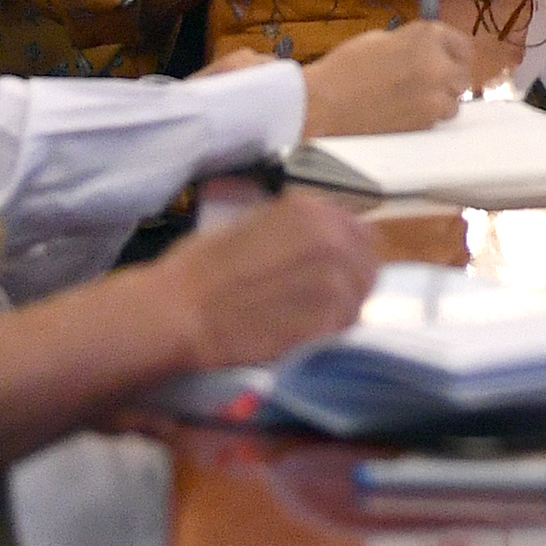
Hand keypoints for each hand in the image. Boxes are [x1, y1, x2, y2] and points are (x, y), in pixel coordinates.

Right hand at [142, 194, 382, 369]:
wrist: (178, 311)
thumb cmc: (200, 268)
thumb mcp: (253, 225)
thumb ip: (295, 230)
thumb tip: (322, 240)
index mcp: (312, 211)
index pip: (360, 233)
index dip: (348, 254)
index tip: (333, 271)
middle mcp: (332, 240)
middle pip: (367, 266)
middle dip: (350, 282)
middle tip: (320, 301)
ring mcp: (333, 282)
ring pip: (358, 299)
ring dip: (340, 310)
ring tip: (304, 319)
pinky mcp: (326, 322)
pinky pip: (342, 328)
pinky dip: (327, 333)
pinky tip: (299, 335)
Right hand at [298, 21, 491, 136]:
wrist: (323, 105)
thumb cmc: (345, 68)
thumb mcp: (381, 40)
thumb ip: (412, 43)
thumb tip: (429, 50)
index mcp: (426, 38)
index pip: (461, 44)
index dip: (454, 52)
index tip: (450, 58)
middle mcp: (438, 66)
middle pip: (462, 74)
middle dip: (449, 76)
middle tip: (430, 80)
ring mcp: (434, 97)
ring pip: (453, 101)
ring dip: (439, 99)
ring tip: (413, 98)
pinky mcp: (425, 124)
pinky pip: (437, 119)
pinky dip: (427, 117)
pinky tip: (404, 112)